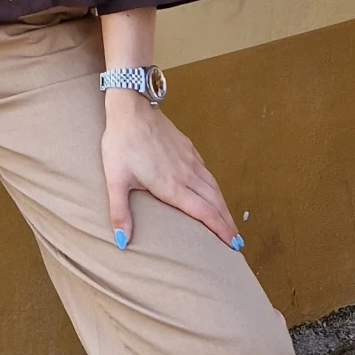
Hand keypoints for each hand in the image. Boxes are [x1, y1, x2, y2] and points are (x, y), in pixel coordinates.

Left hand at [101, 94, 240, 250]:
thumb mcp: (116, 180)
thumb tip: (123, 241)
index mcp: (172, 186)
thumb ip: (120, 212)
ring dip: (224, 207)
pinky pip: (208, 173)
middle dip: (228, 224)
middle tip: (237, 243)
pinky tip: (214, 193)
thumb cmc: (121, 143)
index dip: (220, 230)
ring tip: (230, 223)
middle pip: (215, 203)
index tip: (233, 244)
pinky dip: (216, 189)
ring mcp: (190, 160)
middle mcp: (186, 175)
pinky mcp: (188, 149)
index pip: (204, 213)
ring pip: (214, 188)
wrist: (130, 109)